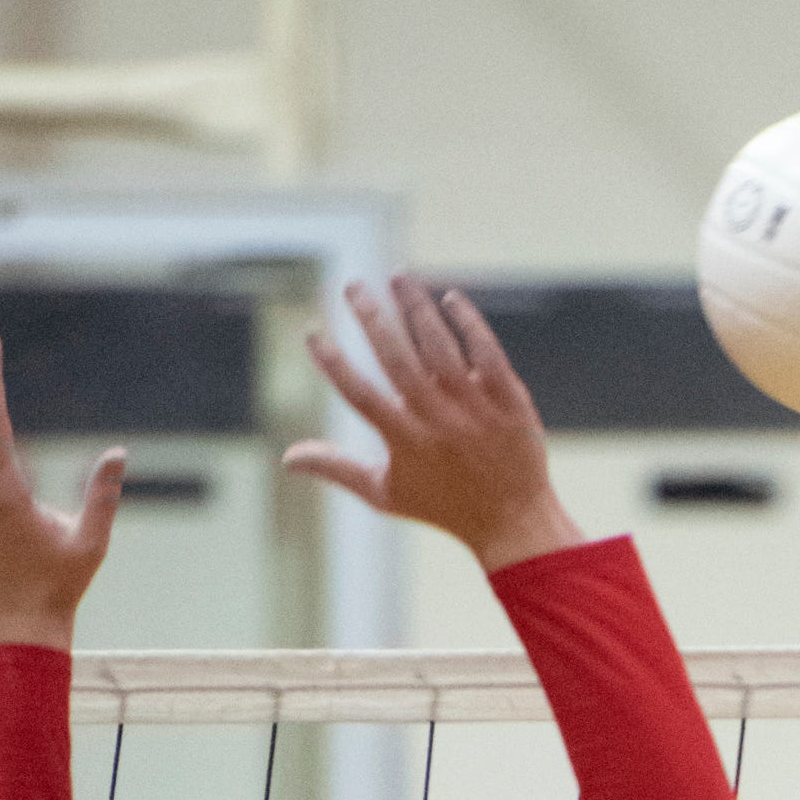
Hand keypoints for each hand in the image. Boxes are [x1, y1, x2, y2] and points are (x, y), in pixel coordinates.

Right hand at [285, 275, 582, 570]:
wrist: (513, 521)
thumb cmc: (442, 506)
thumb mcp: (386, 493)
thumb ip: (337, 469)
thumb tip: (287, 458)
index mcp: (405, 441)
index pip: (360, 395)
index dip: (332, 364)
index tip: (311, 332)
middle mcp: (438, 421)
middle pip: (397, 361)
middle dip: (371, 319)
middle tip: (351, 285)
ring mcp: (475, 409)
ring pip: (440, 348)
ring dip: (416, 308)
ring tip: (397, 278)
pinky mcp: (508, 400)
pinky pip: (487, 352)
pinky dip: (468, 324)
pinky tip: (450, 299)